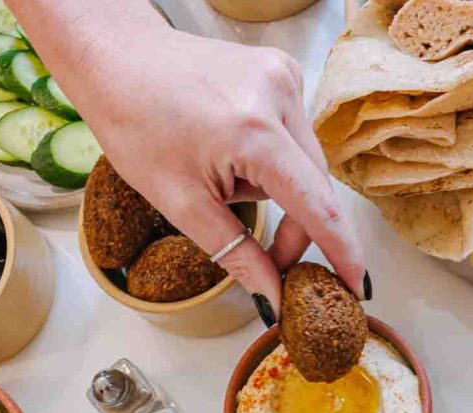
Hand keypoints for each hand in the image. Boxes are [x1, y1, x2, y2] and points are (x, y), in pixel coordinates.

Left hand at [8, 0, 364, 313]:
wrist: (116, 57)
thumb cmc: (134, 123)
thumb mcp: (180, 203)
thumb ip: (235, 253)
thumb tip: (272, 295)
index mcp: (255, 132)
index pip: (317, 206)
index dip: (341, 252)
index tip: (355, 287)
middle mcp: (281, 95)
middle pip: (315, 186)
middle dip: (295, 228)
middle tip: (269, 260)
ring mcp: (285, 76)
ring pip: (304, 162)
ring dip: (278, 188)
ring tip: (224, 182)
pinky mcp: (281, 70)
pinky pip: (292, 134)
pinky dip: (271, 157)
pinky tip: (231, 151)